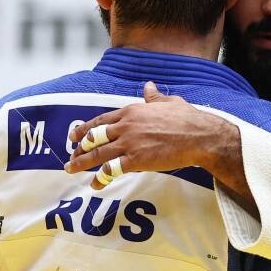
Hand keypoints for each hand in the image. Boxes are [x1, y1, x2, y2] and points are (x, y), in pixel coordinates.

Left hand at [64, 81, 239, 189]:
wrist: (199, 136)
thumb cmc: (187, 119)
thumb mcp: (168, 102)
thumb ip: (154, 97)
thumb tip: (148, 86)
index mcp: (131, 111)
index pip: (100, 120)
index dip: (85, 129)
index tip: (74, 136)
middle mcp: (125, 126)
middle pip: (94, 137)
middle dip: (80, 147)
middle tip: (71, 156)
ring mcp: (129, 143)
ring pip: (97, 154)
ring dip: (82, 162)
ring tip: (72, 169)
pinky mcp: (136, 160)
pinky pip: (112, 170)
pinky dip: (101, 177)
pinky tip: (95, 183)